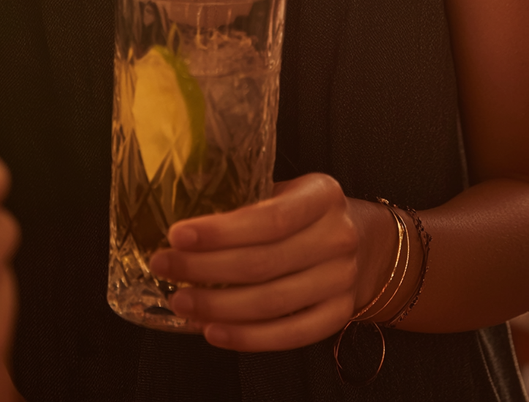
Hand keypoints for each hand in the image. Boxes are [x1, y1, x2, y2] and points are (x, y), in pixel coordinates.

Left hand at [147, 173, 365, 351]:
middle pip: (263, 263)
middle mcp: (338, 238)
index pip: (269, 218)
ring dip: (218, 306)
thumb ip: (248, 199)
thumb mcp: (286, 190)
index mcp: (323, 196)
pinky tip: (212, 331)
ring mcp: (341, 281)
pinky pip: (289, 335)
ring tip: (179, 301)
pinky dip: (247, 338)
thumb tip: (184, 216)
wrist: (364, 242)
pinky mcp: (337, 316)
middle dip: (204, 268)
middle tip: (164, 266)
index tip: (178, 234)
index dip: (221, 231)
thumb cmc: (306, 212)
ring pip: (272, 303)